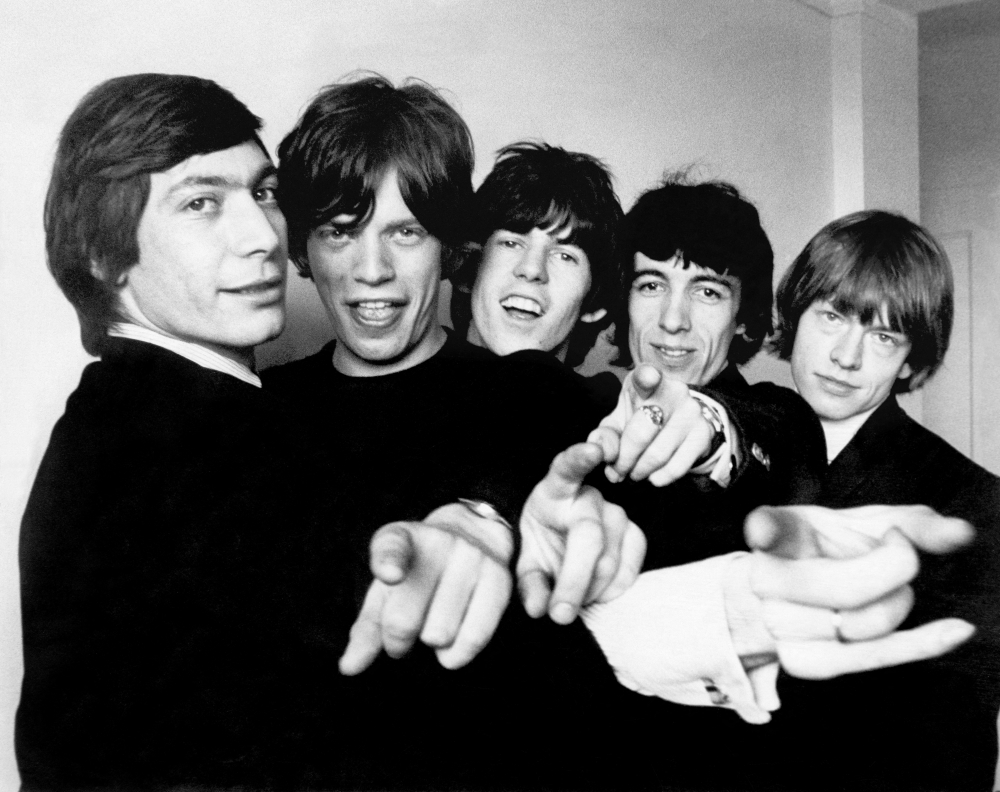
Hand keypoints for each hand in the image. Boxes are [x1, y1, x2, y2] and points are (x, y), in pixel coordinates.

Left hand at [339, 502, 513, 674]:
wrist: (472, 537)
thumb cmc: (418, 574)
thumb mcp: (386, 592)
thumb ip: (367, 629)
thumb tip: (349, 667)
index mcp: (401, 537)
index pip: (392, 547)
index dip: (389, 563)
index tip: (390, 575)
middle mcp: (439, 541)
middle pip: (404, 619)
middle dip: (397, 642)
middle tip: (401, 639)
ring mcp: (471, 556)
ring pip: (439, 634)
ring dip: (430, 644)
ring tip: (431, 630)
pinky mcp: (499, 577)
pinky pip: (475, 635)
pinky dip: (457, 654)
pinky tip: (449, 651)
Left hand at [517, 443, 645, 623]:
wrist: (561, 543)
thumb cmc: (541, 544)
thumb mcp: (525, 560)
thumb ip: (529, 583)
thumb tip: (539, 608)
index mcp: (556, 490)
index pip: (567, 468)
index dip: (581, 458)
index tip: (594, 449)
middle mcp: (591, 498)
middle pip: (590, 537)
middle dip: (574, 580)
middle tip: (559, 615)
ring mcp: (618, 515)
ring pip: (610, 561)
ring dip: (588, 592)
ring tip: (569, 603)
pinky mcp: (635, 536)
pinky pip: (629, 571)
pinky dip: (609, 593)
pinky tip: (594, 596)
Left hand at [588, 364, 718, 486]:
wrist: (678, 423)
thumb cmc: (639, 419)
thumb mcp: (618, 422)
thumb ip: (605, 436)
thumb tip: (602, 454)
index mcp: (645, 380)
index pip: (646, 376)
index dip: (647, 377)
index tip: (648, 377)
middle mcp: (673, 391)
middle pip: (640, 434)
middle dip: (623, 460)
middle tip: (618, 471)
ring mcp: (691, 412)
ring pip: (657, 454)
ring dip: (639, 472)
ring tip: (633, 474)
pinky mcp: (703, 434)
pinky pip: (677, 467)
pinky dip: (659, 478)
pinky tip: (653, 476)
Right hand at [736, 504, 975, 678]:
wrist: (791, 592)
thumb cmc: (832, 550)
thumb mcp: (865, 524)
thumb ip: (914, 523)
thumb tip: (961, 534)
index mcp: (778, 531)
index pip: (768, 529)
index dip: (765, 531)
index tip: (762, 532)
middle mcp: (767, 579)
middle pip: (846, 588)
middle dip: (896, 566)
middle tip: (897, 547)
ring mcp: (778, 624)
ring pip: (866, 624)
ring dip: (900, 601)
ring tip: (886, 584)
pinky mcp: (800, 661)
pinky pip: (870, 658)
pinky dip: (919, 645)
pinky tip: (953, 631)